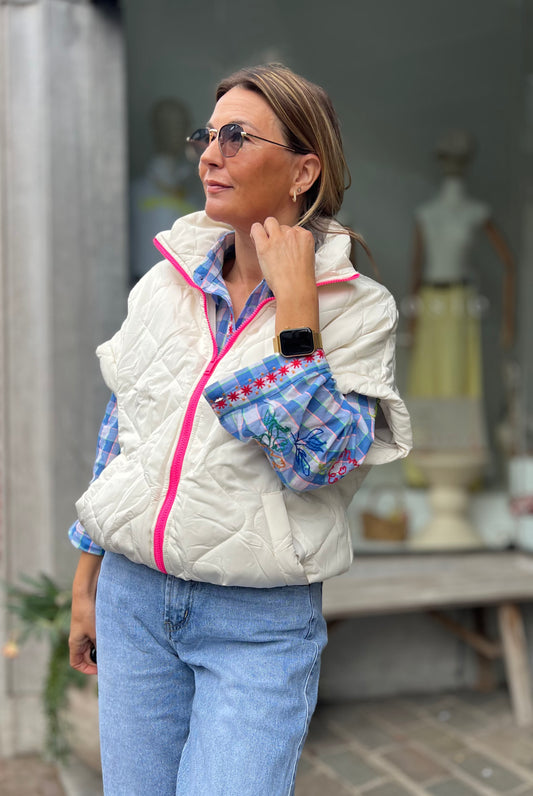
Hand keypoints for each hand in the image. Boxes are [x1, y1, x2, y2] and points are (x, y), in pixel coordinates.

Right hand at [69, 552, 101, 675]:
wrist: (86, 592)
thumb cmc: (87, 612)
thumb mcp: (95, 632)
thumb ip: (100, 645)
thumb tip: (108, 656)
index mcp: (75, 643)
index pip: (76, 663)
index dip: (86, 669)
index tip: (100, 669)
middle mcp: (79, 639)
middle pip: (86, 656)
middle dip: (96, 660)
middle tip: (110, 661)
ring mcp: (85, 631)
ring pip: (93, 646)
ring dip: (101, 648)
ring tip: (113, 649)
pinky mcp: (91, 623)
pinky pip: (97, 636)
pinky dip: (104, 639)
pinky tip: (113, 637)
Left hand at [250, 217, 318, 332]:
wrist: (296, 290)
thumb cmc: (301, 281)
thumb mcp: (306, 259)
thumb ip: (298, 248)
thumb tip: (285, 247)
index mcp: (306, 236)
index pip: (294, 229)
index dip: (287, 239)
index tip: (285, 249)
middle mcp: (292, 233)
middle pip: (282, 226)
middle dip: (278, 234)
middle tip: (275, 248)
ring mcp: (278, 238)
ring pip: (269, 222)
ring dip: (267, 230)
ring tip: (265, 243)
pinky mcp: (265, 245)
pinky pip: (256, 228)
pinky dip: (255, 232)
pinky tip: (256, 240)